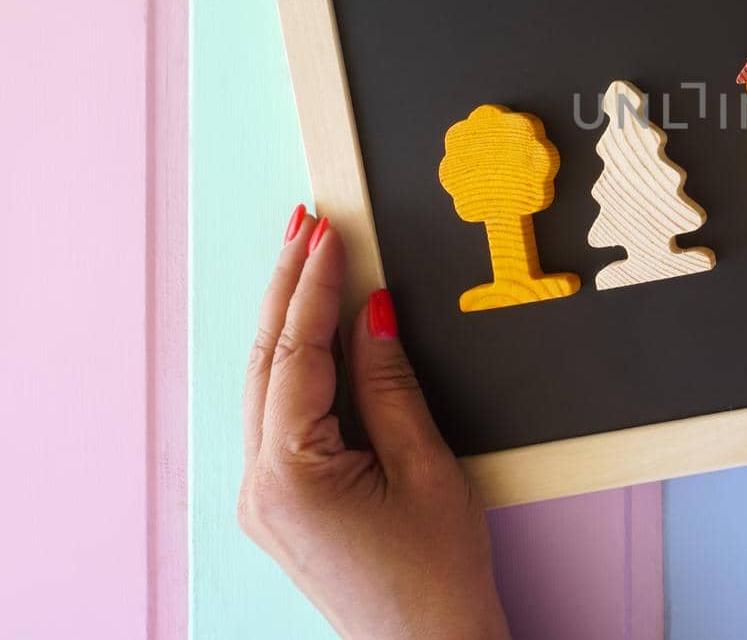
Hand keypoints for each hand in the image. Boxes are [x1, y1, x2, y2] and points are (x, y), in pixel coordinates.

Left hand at [239, 208, 509, 639]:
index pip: (297, 353)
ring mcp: (261, 497)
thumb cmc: (436, 574)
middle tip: (307, 223)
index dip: (315, 286)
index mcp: (289, 474)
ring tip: (307, 259)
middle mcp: (257, 484)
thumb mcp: (426, 467)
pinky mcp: (278, 503)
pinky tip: (311, 331)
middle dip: (287, 287)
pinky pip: (277, 415)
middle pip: (266, 361)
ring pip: (265, 385)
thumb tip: (371, 312)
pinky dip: (294, 364)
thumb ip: (390, 384)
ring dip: (286, 321)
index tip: (328, 231)